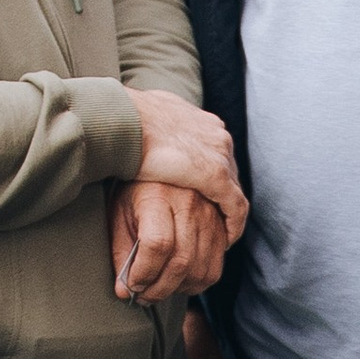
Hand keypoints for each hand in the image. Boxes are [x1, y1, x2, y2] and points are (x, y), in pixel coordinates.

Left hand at [109, 180, 227, 301]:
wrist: (171, 162)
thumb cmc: (138, 190)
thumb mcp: (121, 213)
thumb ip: (121, 250)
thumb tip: (124, 290)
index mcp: (158, 195)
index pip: (158, 244)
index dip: (144, 272)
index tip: (132, 284)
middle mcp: (189, 204)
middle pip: (181, 261)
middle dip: (159, 289)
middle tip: (143, 296)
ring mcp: (210, 216)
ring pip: (200, 269)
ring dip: (177, 289)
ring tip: (159, 289)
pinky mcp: (222, 227)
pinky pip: (215, 268)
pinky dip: (196, 283)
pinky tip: (179, 281)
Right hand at [129, 87, 247, 237]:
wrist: (124, 119)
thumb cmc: (125, 120)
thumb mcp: (147, 121)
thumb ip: (157, 130)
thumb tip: (147, 134)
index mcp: (200, 121)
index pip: (215, 152)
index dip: (212, 176)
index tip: (204, 194)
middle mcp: (216, 135)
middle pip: (228, 171)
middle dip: (224, 195)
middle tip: (215, 218)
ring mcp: (219, 153)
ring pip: (235, 189)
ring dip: (229, 212)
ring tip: (221, 234)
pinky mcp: (215, 173)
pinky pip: (235, 205)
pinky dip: (233, 223)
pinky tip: (226, 239)